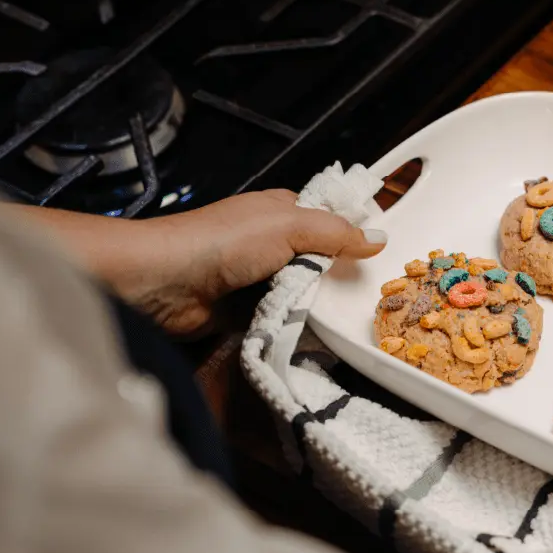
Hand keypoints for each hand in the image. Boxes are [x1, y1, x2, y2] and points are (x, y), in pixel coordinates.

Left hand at [9, 189, 384, 337]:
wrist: (163, 284)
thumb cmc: (222, 243)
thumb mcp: (288, 226)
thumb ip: (335, 233)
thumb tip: (380, 239)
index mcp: (282, 211)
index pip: (331, 219)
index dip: (357, 235)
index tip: (389, 258)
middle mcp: (273, 243)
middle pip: (322, 260)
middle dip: (344, 277)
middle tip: (380, 299)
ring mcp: (260, 279)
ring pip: (306, 293)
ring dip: (322, 307)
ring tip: (358, 324)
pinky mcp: (248, 312)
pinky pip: (285, 320)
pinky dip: (299, 328)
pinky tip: (323, 341)